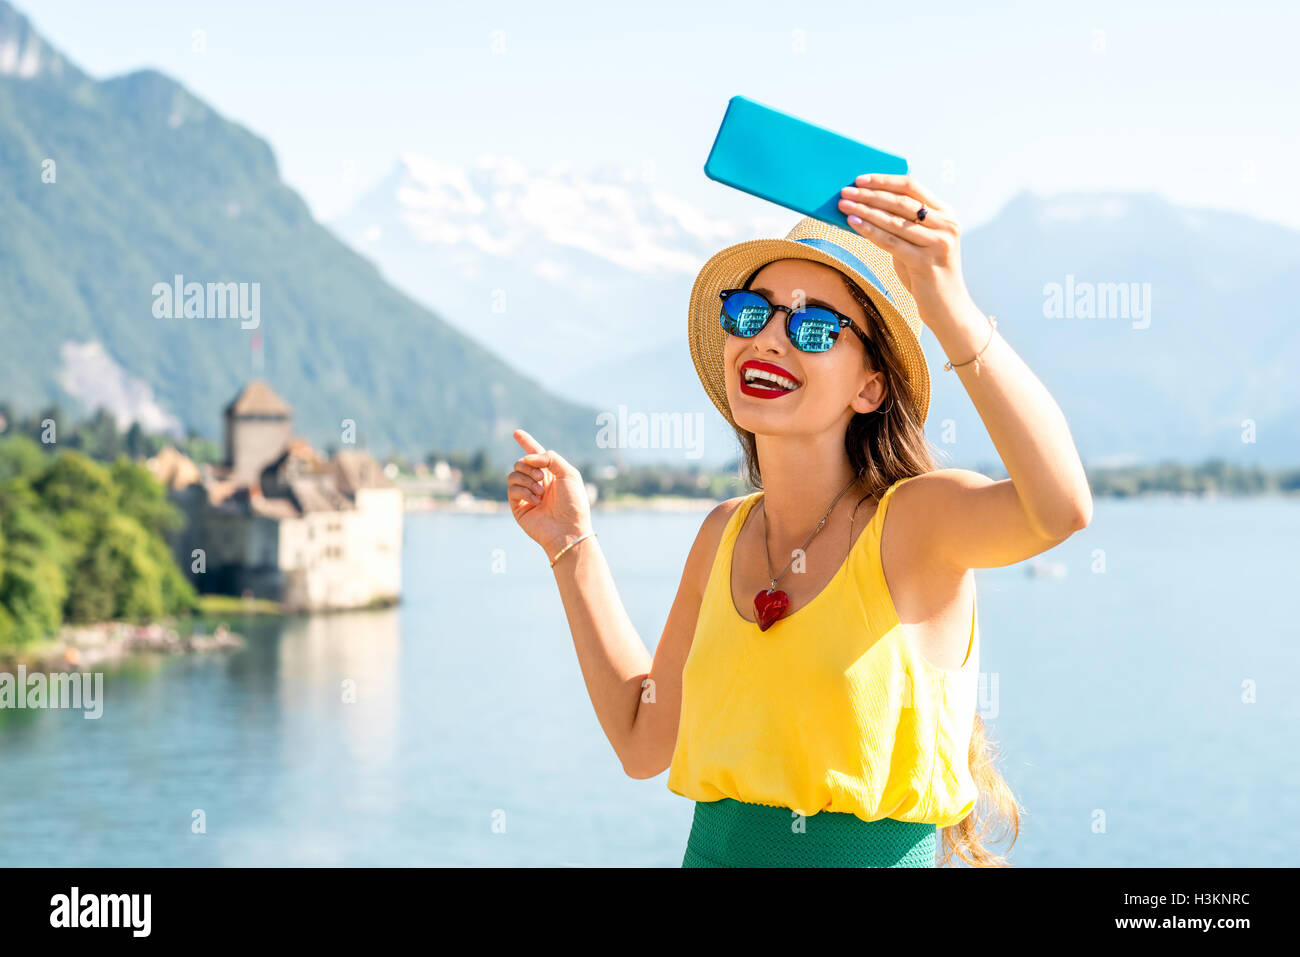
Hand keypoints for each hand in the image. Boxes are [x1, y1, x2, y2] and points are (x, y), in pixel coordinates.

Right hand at [508, 429, 594, 558]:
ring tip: (540, 492)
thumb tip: (528, 458)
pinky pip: (512, 489)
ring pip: (513, 474)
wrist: (569, 530)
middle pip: (521, 462)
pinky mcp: (518, 506)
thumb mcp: (568, 474)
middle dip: (529, 465)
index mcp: (551, 473)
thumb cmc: (573, 503)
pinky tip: (536, 501)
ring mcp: (527, 494)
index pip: (535, 454)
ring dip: (527, 479)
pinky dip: (524, 492)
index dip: (526, 442)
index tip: (516, 432)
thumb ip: (549, 458)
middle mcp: (537, 482)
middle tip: (542, 477)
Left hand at [837, 174, 971, 322]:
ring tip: (844, 205)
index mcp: (946, 213)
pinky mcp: (926, 262)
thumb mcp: (918, 242)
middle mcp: (946, 225)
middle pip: (900, 202)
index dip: (884, 181)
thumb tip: (865, 206)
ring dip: (865, 211)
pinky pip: (891, 242)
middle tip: (846, 191)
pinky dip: (870, 231)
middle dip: (869, 195)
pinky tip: (853, 223)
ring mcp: (938, 243)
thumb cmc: (926, 271)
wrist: (948, 306)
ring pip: (893, 221)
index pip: (912, 186)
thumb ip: (901, 223)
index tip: (860, 179)